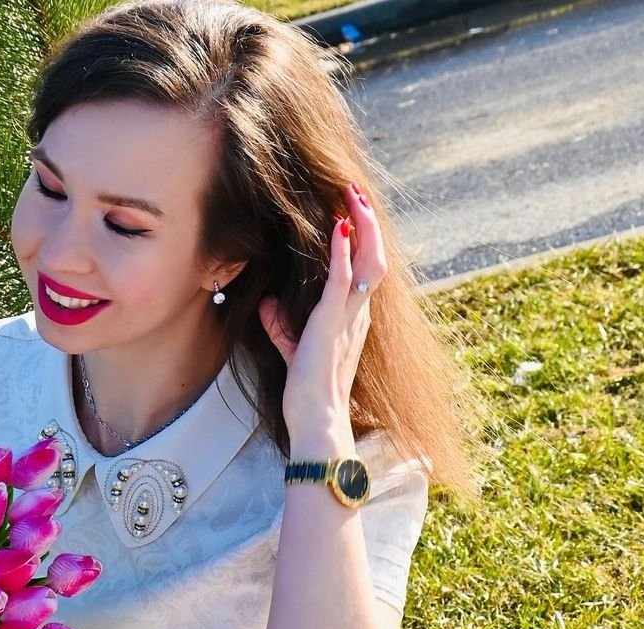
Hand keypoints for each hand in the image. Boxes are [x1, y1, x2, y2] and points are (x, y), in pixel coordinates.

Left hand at [258, 182, 386, 439]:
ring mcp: (348, 318)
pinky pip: (342, 280)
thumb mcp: (292, 350)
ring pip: (370, 261)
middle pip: (375, 257)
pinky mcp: (331, 324)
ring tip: (354, 197)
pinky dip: (341, 252)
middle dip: (368, 222)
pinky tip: (337, 226)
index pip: (364, 269)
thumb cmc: (306, 392)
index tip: (350, 211)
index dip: (362, 238)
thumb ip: (282, 326)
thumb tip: (267, 304)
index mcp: (352, 319)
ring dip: (363, 226)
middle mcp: (357, 314)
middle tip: (356, 192)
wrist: (315, 420)